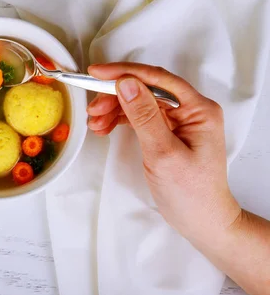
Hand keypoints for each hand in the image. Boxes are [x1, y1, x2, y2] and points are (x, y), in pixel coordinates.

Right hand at [86, 63, 240, 241]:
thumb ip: (144, 116)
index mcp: (198, 109)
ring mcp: (179, 121)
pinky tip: (104, 127)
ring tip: (95, 123)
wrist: (202, 222)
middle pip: (146, 89)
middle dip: (116, 95)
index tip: (95, 73)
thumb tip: (125, 83)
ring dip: (114, 108)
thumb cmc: (189, 192)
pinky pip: (139, 116)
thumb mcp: (163, 153)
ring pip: (139, 102)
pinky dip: (120, 119)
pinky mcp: (167, 132)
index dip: (125, 73)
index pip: (157, 79)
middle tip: (92, 109)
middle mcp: (190, 110)